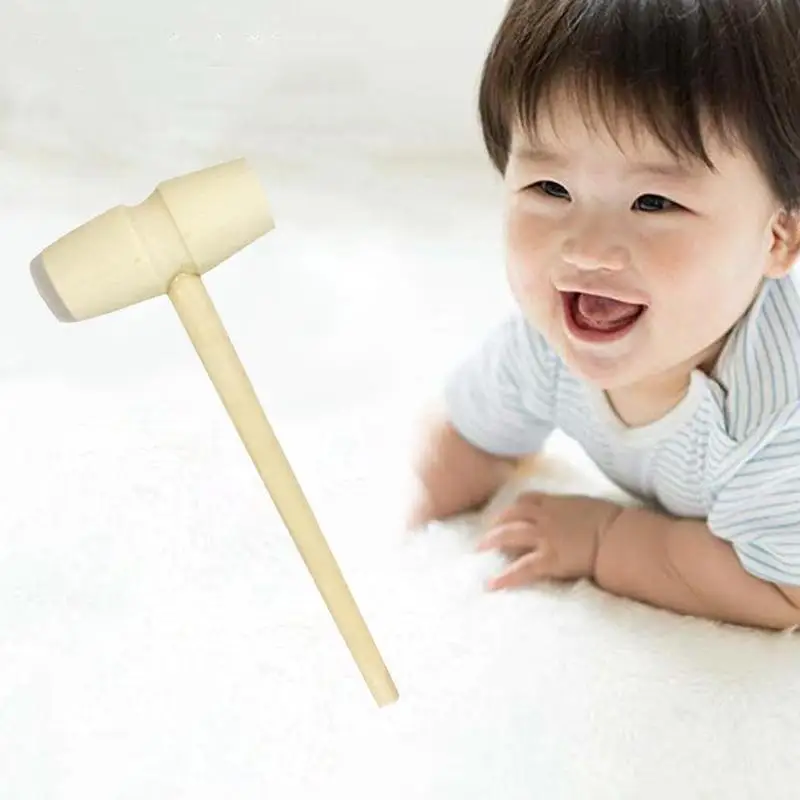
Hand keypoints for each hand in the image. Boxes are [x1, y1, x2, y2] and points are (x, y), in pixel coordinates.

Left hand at [477, 492, 621, 589]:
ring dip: (492, 540)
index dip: (515, 507)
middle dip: (497, 522)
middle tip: (486, 532)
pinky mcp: (549, 559)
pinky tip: (491, 584)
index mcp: (557, 503)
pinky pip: (521, 568)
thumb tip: (578, 513)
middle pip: (513, 514)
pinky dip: (505, 577)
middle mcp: (546, 516)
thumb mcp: (591, 506)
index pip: (528, 500)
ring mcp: (545, 537)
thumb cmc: (613, 522)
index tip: (507, 513)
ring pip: (510, 534)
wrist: (619, 536)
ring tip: (479, 548)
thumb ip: (576, 509)